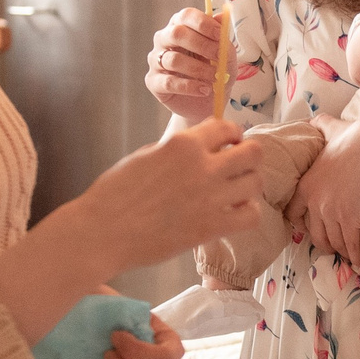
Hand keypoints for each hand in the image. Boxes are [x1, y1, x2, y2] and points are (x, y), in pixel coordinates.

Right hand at [70, 118, 261, 269]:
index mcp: (183, 144)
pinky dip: (246, 213)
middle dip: (248, 157)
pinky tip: (233, 214)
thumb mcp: (145, 155)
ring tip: (236, 192)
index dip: (232, 135)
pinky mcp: (211, 227)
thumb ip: (176, 150)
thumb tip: (198, 149)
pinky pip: (251, 216)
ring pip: (256, 183)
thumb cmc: (114, 193)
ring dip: (249, 185)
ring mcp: (210, 198)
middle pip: (253, 153)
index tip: (229, 144)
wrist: (103, 231)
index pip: (227, 127)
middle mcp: (203, 166)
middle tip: (238, 167)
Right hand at [146, 7, 222, 122]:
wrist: (206, 103)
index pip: (186, 15)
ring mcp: (156, 60)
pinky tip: (204, 90)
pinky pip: (169, 82)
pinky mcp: (153, 81)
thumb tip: (222, 16)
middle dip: (201, 44)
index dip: (203, 23)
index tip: (220, 35)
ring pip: (173, 59)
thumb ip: (222, 38)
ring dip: (198, 69)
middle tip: (219, 57)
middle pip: (176, 33)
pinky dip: (190, 86)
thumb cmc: (213, 73)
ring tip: (215, 78)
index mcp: (180, 26)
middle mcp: (164, 40)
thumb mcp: (225, 56)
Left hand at [287, 120, 359, 266]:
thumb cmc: (355, 137)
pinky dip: (356, 256)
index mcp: (307, 185)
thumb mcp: (331, 129)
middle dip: (324, 243)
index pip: (294, 212)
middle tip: (334, 246)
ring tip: (350, 256)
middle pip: (314, 234)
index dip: (302, 222)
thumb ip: (321, 126)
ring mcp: (332, 213)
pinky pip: (351, 246)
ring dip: (343, 251)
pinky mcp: (351, 220)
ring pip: (334, 242)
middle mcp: (316, 202)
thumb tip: (316, 119)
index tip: (310, 228)